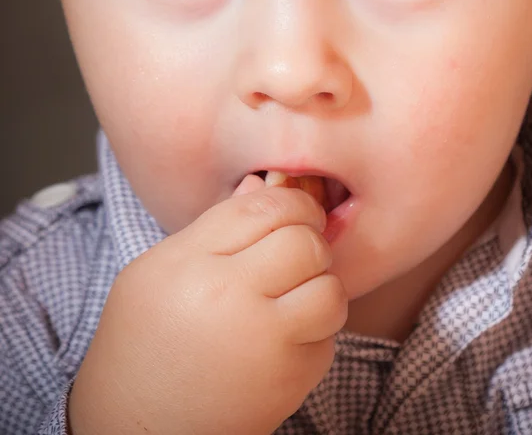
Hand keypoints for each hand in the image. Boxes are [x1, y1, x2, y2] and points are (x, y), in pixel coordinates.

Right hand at [68, 175, 347, 434]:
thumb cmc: (145, 338)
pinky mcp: (289, 381)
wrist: (139, 426)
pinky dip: (316, 328)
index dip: (291, 201)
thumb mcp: (161, 267)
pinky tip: (286, 334)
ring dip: (320, 285)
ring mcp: (265, 344)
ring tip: (295, 293)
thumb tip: (264, 184)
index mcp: (191, 263)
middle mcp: (230, 299)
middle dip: (310, 239)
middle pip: (305, 243)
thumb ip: (216, 224)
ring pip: (330, 289)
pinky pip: (329, 336)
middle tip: (296, 251)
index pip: (264, 208)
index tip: (294, 211)